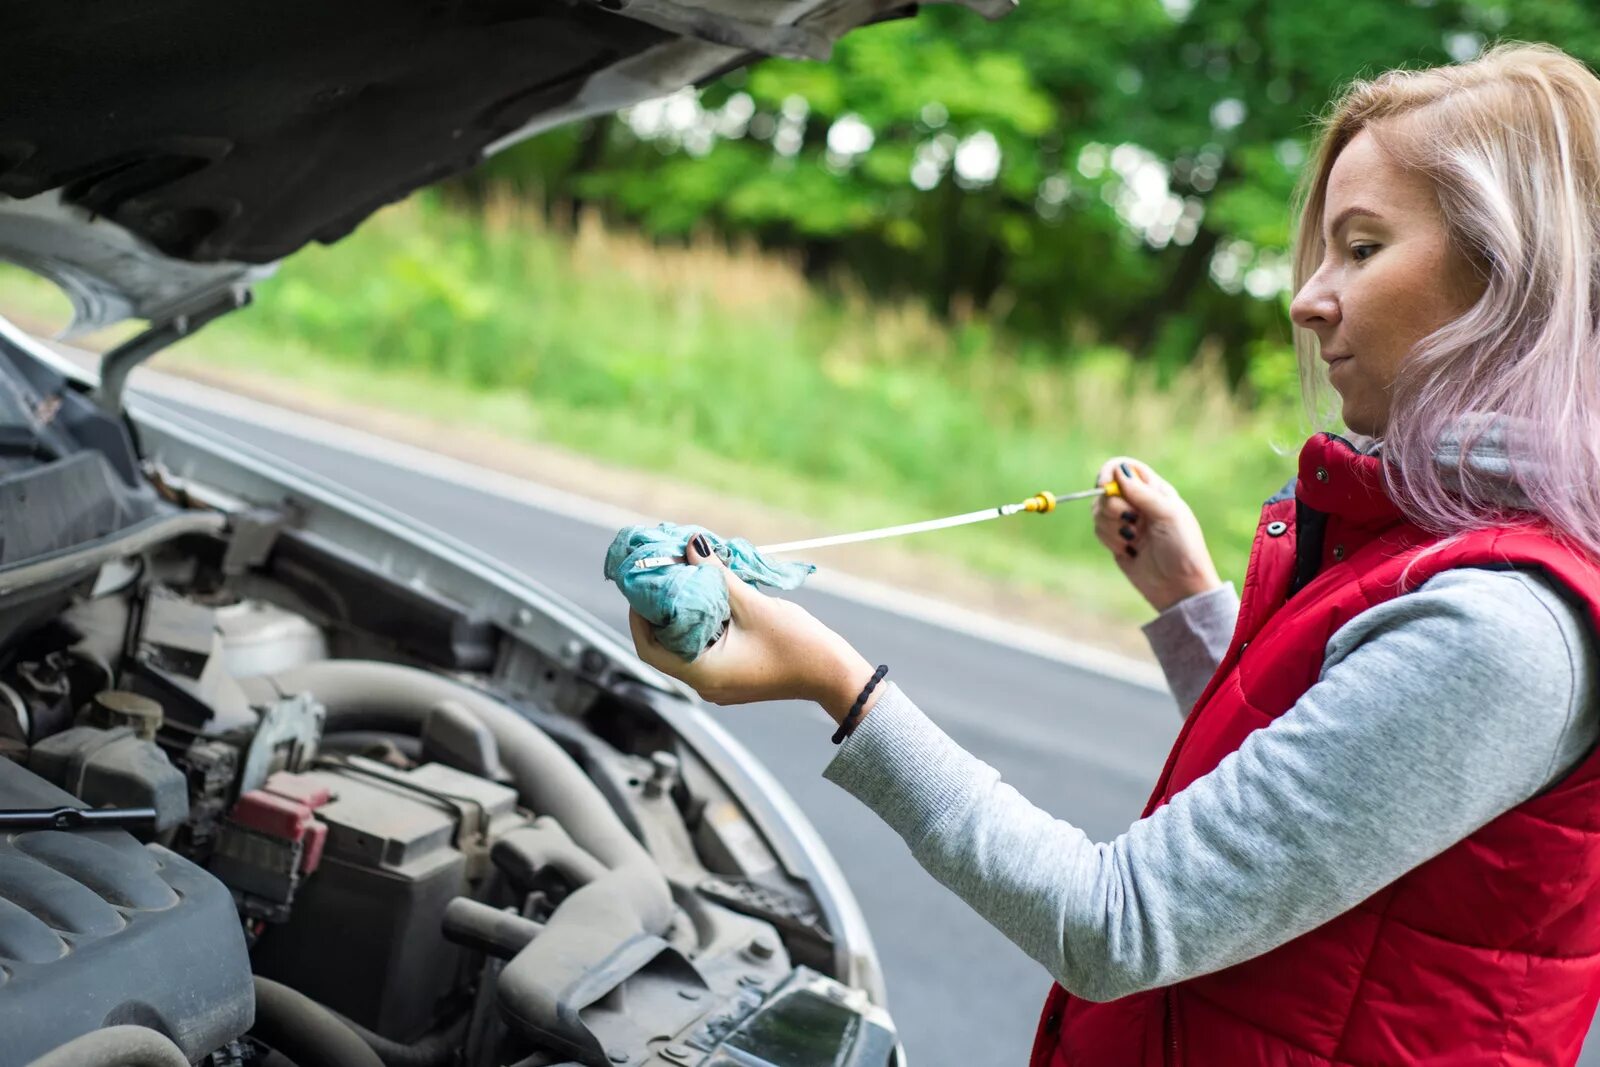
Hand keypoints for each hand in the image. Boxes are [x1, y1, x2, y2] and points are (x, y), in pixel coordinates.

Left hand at [627, 536, 877, 722]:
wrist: (834, 674)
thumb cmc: (798, 645)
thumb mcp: (753, 605)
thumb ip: (717, 576)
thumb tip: (692, 545)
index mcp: (703, 673)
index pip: (649, 649)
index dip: (638, 617)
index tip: (642, 587)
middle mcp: (705, 684)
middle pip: (665, 647)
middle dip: (661, 611)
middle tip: (664, 576)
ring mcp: (719, 683)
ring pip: (685, 648)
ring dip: (683, 616)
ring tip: (686, 582)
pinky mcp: (733, 676)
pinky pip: (705, 650)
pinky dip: (702, 625)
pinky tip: (710, 599)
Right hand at [1092, 457, 1221, 612]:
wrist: (1179, 586)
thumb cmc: (1182, 547)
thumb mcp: (1167, 515)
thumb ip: (1142, 493)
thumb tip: (1118, 471)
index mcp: (1153, 490)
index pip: (1124, 467)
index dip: (1109, 473)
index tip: (1105, 487)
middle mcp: (1137, 503)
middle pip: (1105, 491)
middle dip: (1112, 507)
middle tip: (1131, 522)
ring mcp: (1125, 522)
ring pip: (1098, 512)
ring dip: (1111, 526)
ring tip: (1133, 541)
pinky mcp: (1115, 541)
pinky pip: (1099, 531)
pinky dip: (1109, 540)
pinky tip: (1129, 552)